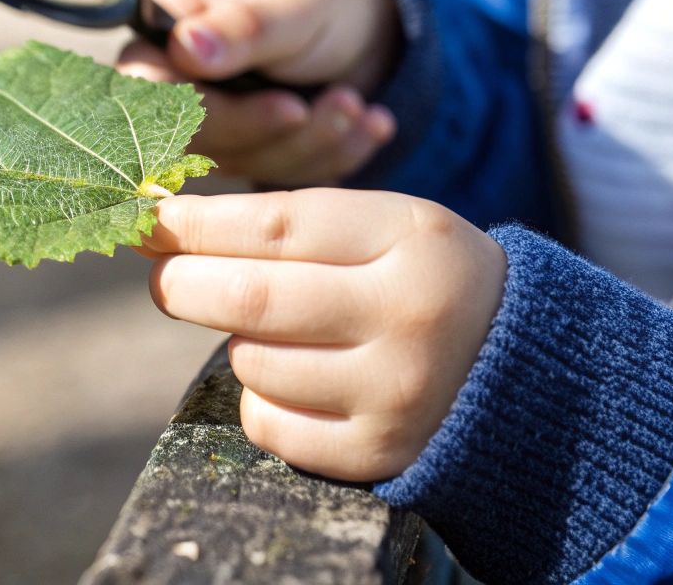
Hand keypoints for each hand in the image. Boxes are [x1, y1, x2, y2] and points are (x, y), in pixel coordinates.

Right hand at [116, 0, 400, 185]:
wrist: (367, 24)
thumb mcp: (287, 5)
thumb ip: (240, 28)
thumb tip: (187, 47)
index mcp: (162, 37)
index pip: (155, 95)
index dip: (219, 114)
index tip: (289, 108)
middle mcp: (175, 87)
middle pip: (199, 142)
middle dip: (279, 131)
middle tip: (344, 102)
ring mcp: (211, 128)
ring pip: (244, 165)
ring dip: (314, 142)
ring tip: (359, 104)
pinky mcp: (247, 157)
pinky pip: (279, 180)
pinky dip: (332, 157)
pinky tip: (371, 125)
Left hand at [142, 189, 505, 481]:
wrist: (523, 371)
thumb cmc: (423, 280)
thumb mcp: (384, 227)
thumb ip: (284, 222)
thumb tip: (162, 226)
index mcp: (411, 238)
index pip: (275, 226)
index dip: (195, 224)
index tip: (149, 218)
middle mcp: (407, 316)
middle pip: (250, 298)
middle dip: (183, 283)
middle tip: (163, 276)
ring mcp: (393, 392)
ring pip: (253, 362)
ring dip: (239, 343)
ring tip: (279, 332)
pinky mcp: (377, 454)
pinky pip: (270, 424)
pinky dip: (261, 399)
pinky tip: (298, 381)